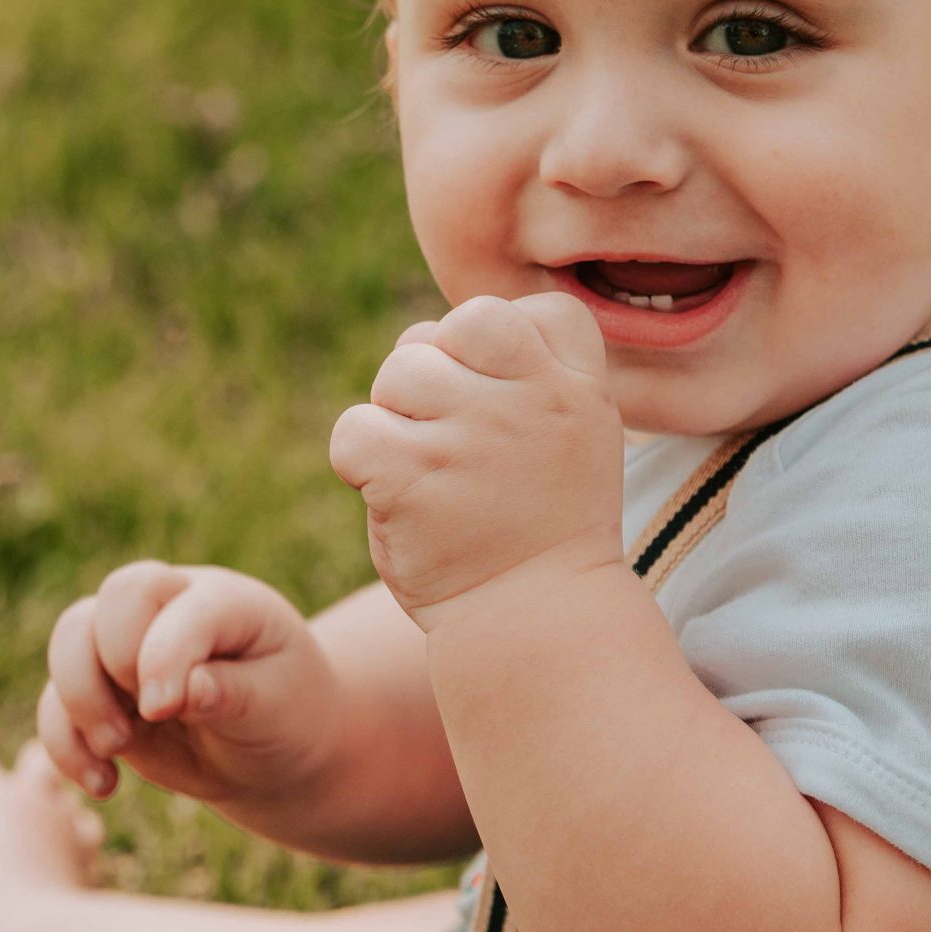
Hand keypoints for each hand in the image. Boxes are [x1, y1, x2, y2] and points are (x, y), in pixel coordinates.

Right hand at [40, 561, 331, 801]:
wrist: (273, 752)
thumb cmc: (285, 715)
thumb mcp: (276, 705)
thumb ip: (231, 692)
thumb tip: (183, 691)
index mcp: (219, 597)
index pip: (163, 597)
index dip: (154, 651)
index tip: (165, 710)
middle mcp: (168, 608)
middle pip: (109, 601)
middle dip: (110, 665)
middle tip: (146, 721)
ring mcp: (128, 646)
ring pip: (69, 640)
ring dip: (79, 702)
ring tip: (116, 751)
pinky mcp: (102, 694)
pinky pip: (55, 705)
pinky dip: (66, 745)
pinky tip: (104, 784)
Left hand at [329, 292, 624, 628]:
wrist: (535, 621)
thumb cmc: (544, 525)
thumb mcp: (576, 434)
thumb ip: (529, 372)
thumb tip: (437, 333)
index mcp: (577, 385)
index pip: (526, 310)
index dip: (494, 349)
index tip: (504, 406)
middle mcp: (530, 398)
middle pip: (448, 329)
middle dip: (435, 375)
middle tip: (454, 442)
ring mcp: (470, 435)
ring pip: (397, 373)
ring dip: (398, 419)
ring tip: (431, 472)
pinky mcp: (411, 475)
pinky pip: (354, 428)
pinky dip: (359, 462)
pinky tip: (395, 496)